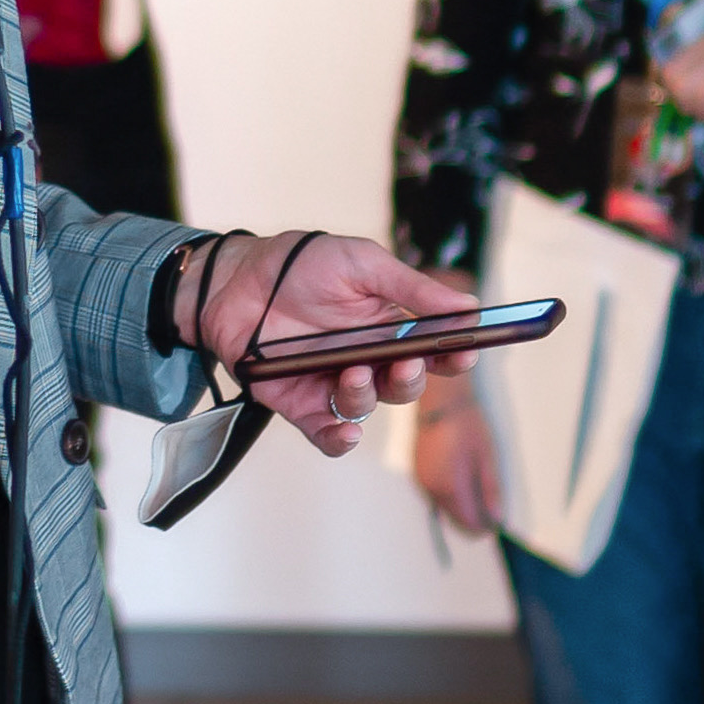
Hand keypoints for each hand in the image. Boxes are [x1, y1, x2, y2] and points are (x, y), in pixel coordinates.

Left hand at [182, 230, 480, 458]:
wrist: (234, 278)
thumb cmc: (299, 264)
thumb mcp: (361, 263)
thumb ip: (411, 288)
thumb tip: (468, 307)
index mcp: (389, 327)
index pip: (434, 351)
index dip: (454, 356)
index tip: (466, 351)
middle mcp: (367, 359)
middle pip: (405, 384)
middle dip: (412, 377)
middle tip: (405, 360)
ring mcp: (333, 383)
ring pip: (367, 406)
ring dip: (367, 394)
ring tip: (351, 371)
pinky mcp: (299, 403)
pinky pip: (327, 432)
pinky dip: (339, 439)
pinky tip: (347, 433)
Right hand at [408, 382, 502, 535]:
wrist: (441, 403)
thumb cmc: (468, 426)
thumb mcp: (487, 457)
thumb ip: (491, 490)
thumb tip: (497, 518)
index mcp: (450, 486)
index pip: (468, 521)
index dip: (485, 525)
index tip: (498, 521)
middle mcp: (432, 489)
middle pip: (455, 518)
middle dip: (473, 517)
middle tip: (491, 506)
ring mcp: (423, 482)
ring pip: (446, 509)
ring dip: (462, 506)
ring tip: (478, 489)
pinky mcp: (419, 474)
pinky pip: (437, 496)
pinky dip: (451, 497)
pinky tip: (462, 480)